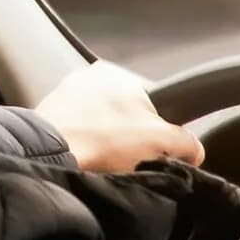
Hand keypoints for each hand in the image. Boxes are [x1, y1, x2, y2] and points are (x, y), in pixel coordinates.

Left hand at [34, 61, 203, 172]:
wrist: (48, 158)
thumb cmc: (104, 141)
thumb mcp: (164, 142)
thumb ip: (188, 143)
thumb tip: (194, 151)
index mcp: (117, 73)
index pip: (153, 104)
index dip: (161, 132)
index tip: (157, 152)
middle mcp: (87, 77)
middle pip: (125, 118)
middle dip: (130, 140)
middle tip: (131, 163)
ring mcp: (62, 97)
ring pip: (99, 129)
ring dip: (105, 147)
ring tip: (105, 166)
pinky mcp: (45, 119)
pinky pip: (75, 138)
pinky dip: (83, 152)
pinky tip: (85, 165)